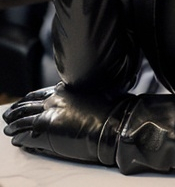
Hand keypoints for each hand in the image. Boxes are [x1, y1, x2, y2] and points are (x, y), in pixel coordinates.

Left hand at [2, 83, 130, 165]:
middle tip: (9, 114)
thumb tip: (67, 102)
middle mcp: (54, 98)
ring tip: (8, 127)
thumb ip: (75, 97)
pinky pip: (26, 131)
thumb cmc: (108, 111)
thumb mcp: (89, 97)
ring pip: (23, 116)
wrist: (111, 123)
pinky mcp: (46, 126)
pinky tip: (14, 138)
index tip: (24, 101)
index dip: (29, 98)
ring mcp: (49, 111)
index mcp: (64, 89)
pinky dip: (18, 134)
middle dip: (17, 109)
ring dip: (13, 123)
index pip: (40, 93)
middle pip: (28, 103)